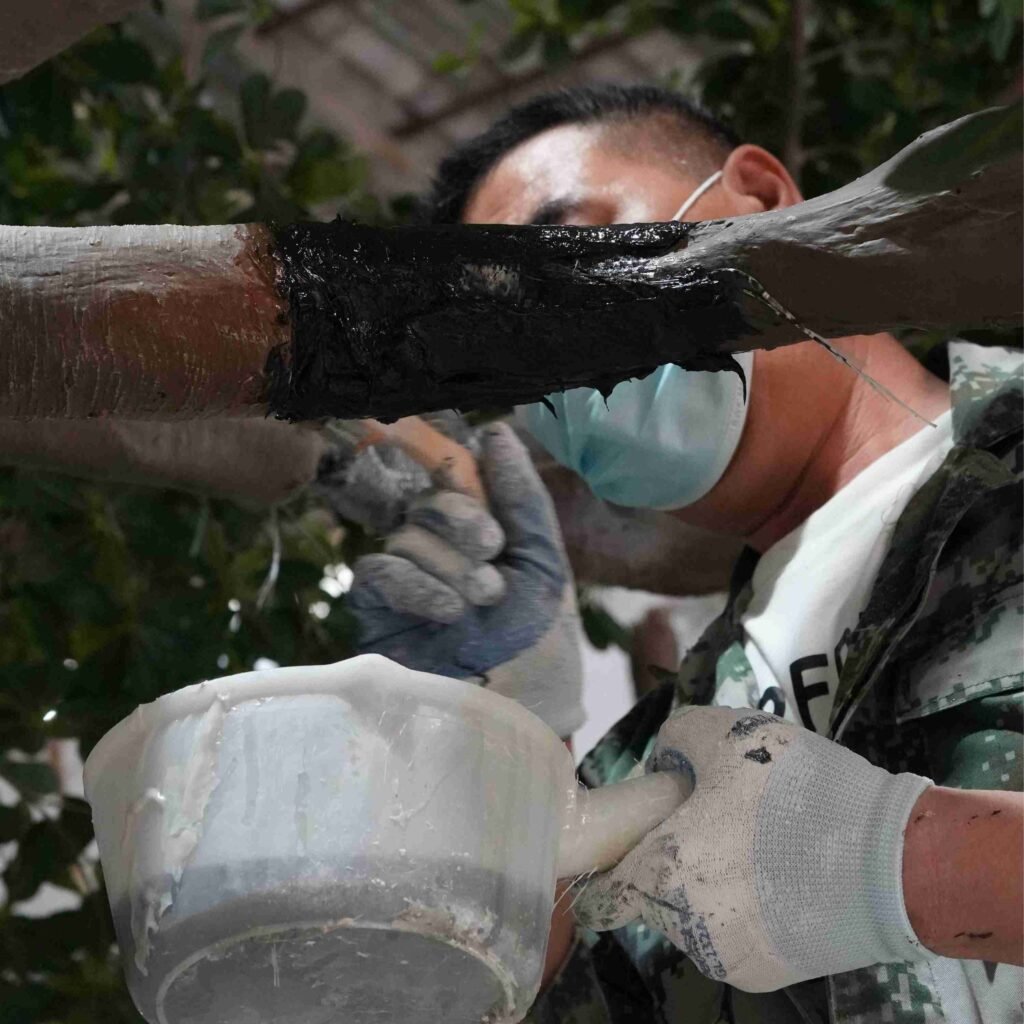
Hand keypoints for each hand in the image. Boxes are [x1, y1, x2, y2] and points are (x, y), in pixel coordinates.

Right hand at [348, 422, 584, 738]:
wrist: (523, 708)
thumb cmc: (542, 639)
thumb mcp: (545, 560)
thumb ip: (523, 498)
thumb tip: (495, 430)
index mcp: (479, 530)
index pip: (453, 477)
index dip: (460, 472)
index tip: (486, 488)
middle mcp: (439, 548)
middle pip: (427, 501)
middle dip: (464, 522)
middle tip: (493, 553)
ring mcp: (406, 577)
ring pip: (407, 536)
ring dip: (450, 565)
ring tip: (481, 601)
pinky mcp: (376, 608)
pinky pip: (379, 570)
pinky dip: (418, 585)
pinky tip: (449, 613)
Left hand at [574, 706, 932, 991]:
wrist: (894, 860)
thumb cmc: (798, 792)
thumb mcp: (728, 732)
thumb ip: (676, 739)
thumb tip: (664, 761)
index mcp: (662, 875)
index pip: (602, 895)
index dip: (606, 866)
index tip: (624, 843)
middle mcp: (685, 930)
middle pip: (653, 895)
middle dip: (670, 860)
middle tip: (710, 820)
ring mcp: (728, 958)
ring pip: (693, 915)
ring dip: (709, 884)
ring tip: (756, 842)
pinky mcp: (770, 974)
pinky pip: (734, 933)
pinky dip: (744, 907)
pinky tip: (780, 874)